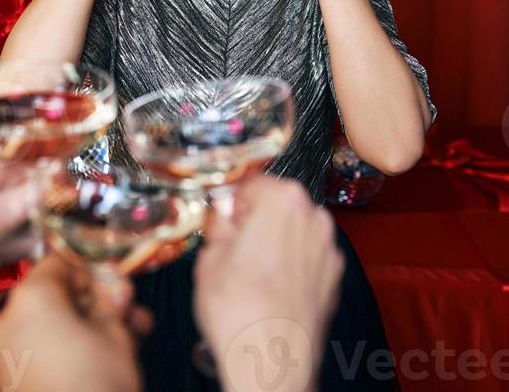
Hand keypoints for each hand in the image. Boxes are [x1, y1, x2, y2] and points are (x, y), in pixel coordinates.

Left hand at [0, 253, 151, 391]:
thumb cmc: (91, 390)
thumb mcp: (116, 332)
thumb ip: (113, 299)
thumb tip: (114, 286)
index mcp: (32, 297)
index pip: (62, 260)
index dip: (94, 267)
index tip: (114, 278)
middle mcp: (10, 320)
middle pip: (57, 293)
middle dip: (96, 301)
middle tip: (126, 310)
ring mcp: (5, 352)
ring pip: (52, 322)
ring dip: (88, 325)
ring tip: (127, 337)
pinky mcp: (9, 378)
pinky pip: (40, 347)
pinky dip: (68, 346)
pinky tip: (103, 356)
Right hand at [194, 176, 343, 391]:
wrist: (271, 361)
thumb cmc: (240, 312)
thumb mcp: (208, 257)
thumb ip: (219, 224)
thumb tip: (223, 215)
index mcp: (282, 199)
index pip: (251, 183)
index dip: (233, 202)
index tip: (225, 216)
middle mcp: (312, 216)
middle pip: (278, 203)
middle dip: (258, 219)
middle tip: (235, 246)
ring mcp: (328, 247)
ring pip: (295, 230)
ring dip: (278, 240)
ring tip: (253, 271)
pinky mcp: (335, 276)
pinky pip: (308, 256)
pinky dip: (294, 264)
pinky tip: (273, 287)